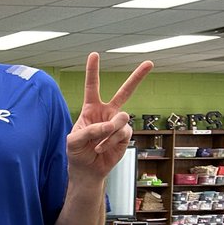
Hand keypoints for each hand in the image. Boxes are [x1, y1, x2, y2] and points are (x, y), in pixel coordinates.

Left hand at [67, 52, 151, 178]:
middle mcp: (107, 113)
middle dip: (137, 77)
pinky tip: (101, 148)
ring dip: (108, 130)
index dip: (92, 71)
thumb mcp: (73, 141)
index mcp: (91, 109)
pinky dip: (109, 141)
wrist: (86, 169)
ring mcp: (118, 124)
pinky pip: (122, 133)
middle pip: (124, 92)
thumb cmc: (76, 152)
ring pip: (121, 118)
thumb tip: (111, 124)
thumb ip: (89, 130)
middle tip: (150, 62)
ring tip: (97, 143)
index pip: (92, 87)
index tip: (94, 54)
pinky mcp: (125, 135)